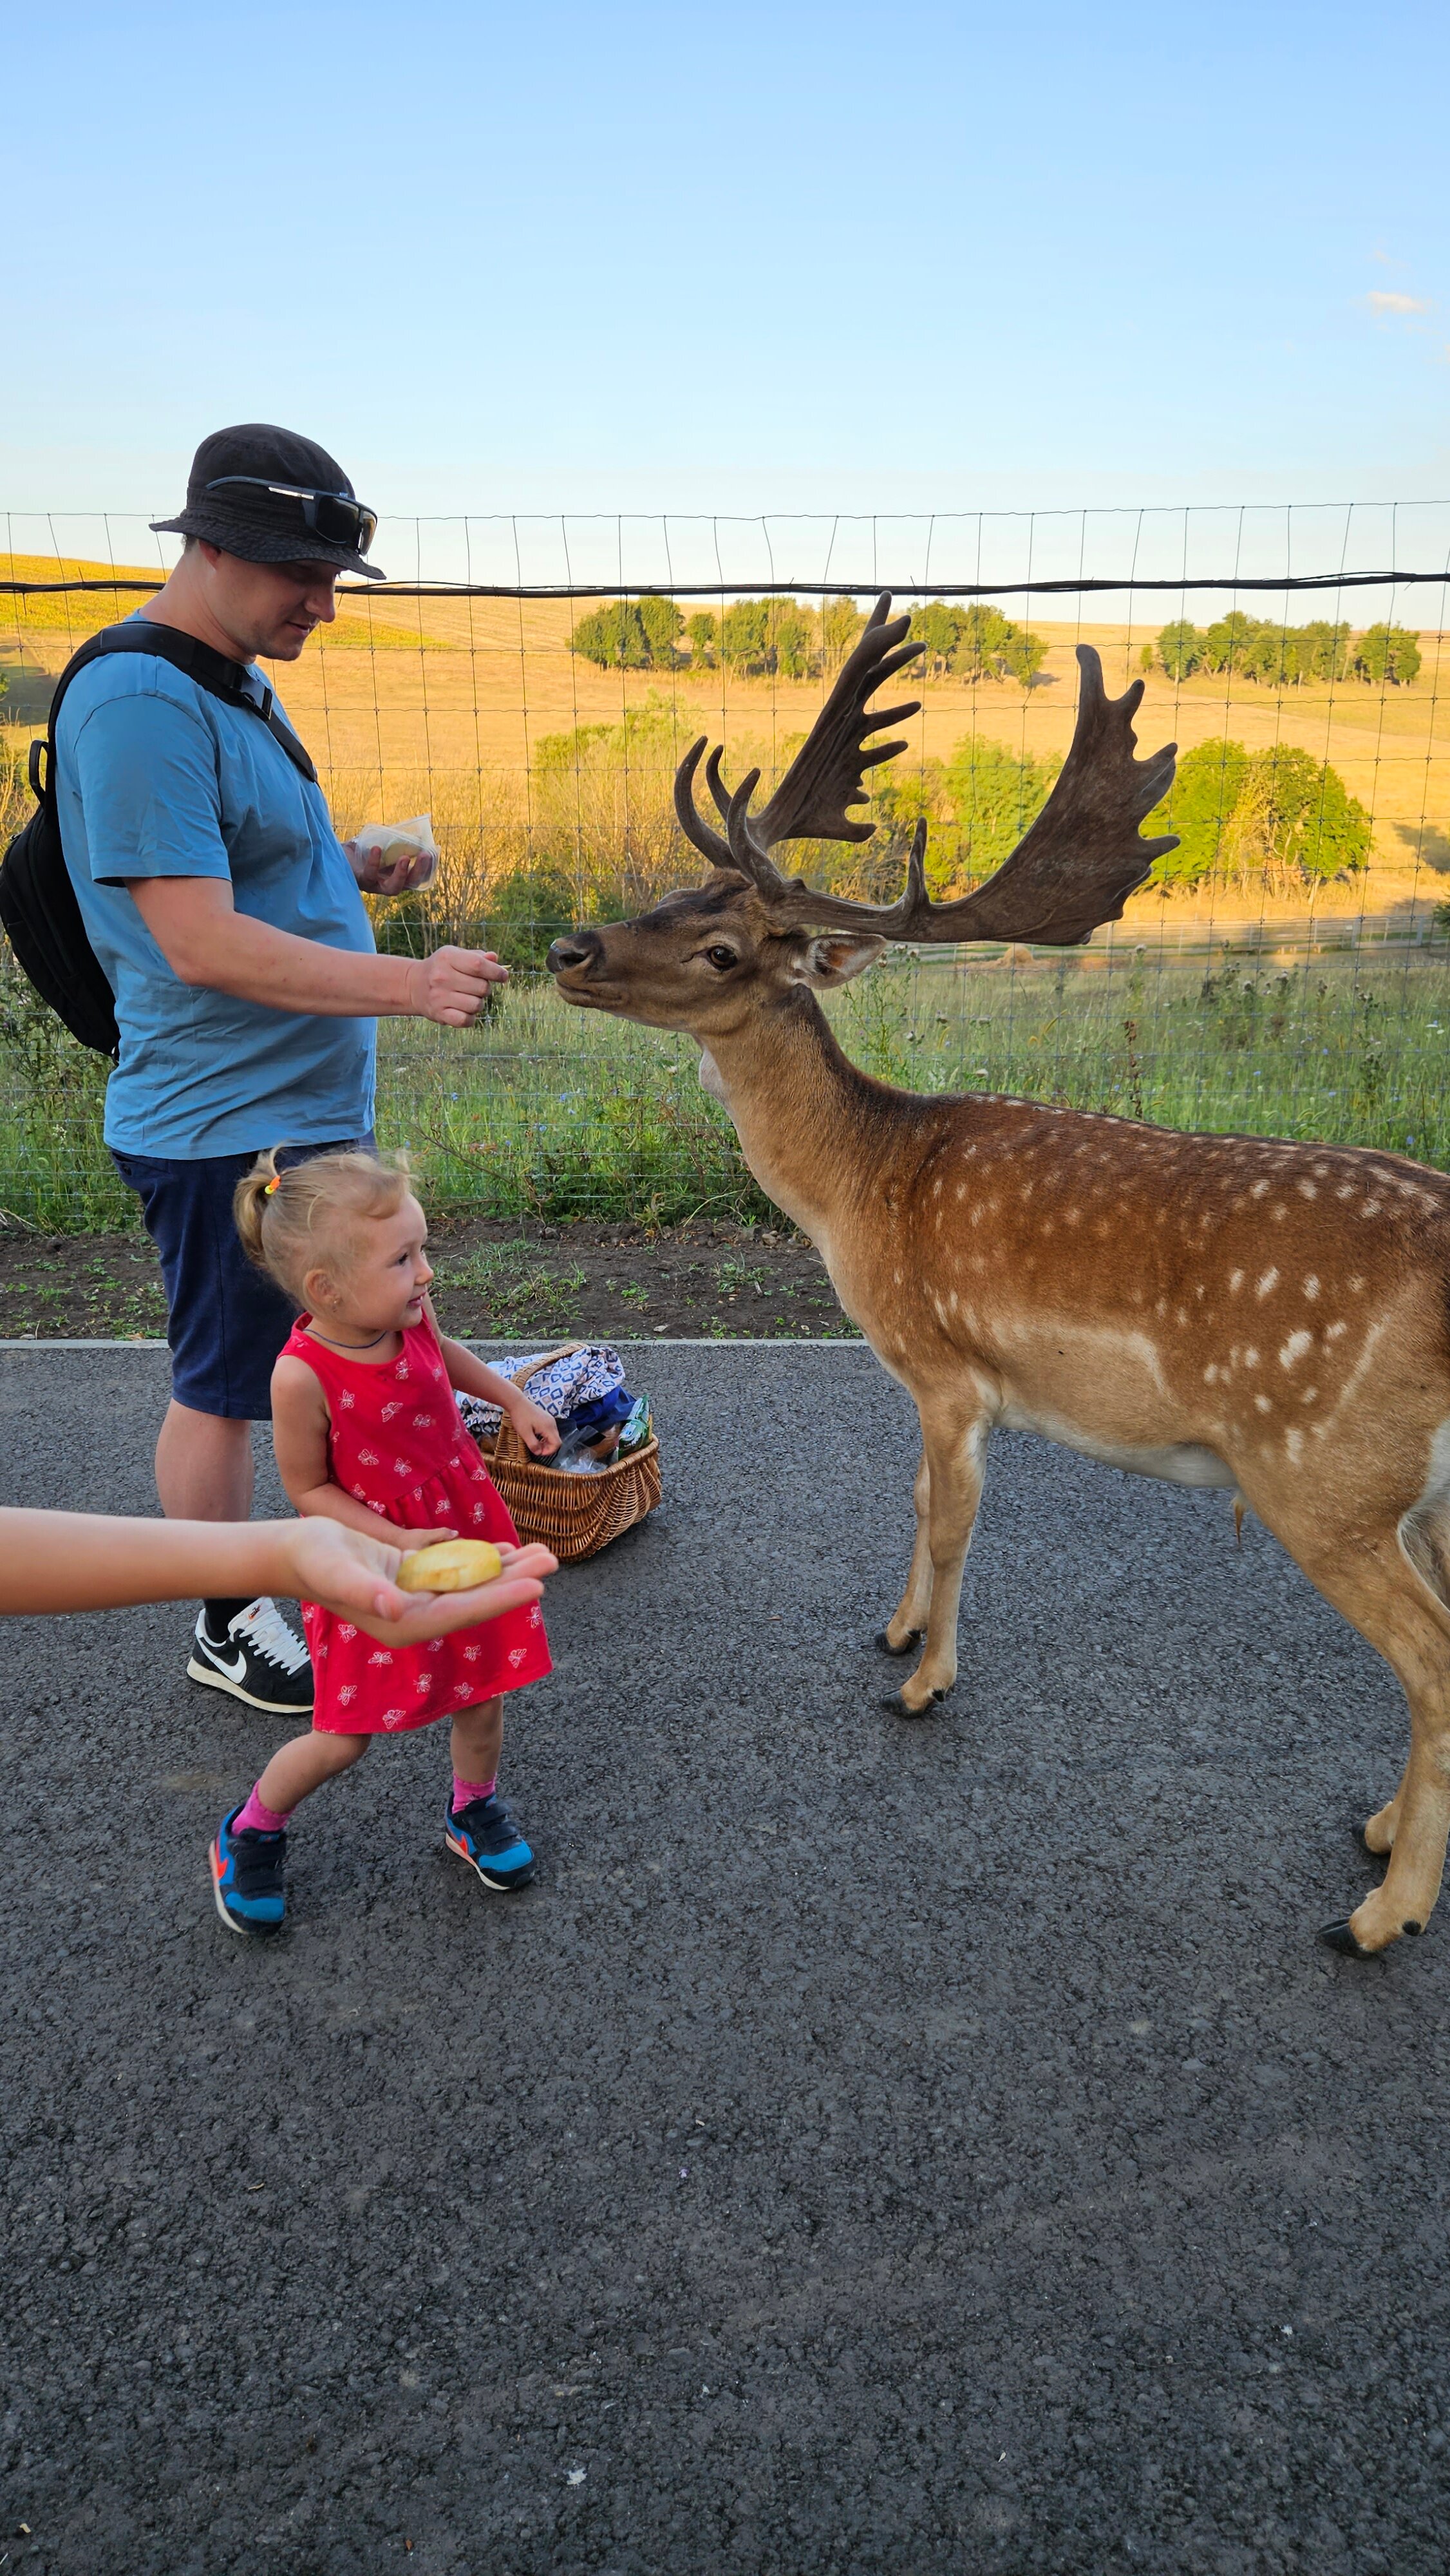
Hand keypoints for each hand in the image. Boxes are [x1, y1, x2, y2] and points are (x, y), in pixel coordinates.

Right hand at [281, 1519, 554, 1643]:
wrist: (292, 1552)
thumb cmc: (312, 1561)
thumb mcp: (337, 1573)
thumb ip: (365, 1593)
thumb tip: (393, 1607)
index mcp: (403, 1624)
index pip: (462, 1612)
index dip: (500, 1599)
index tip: (536, 1588)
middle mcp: (414, 1615)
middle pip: (475, 1599)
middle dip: (514, 1581)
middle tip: (552, 1561)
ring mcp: (415, 1597)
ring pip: (470, 1584)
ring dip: (505, 1570)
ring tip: (541, 1553)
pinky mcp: (412, 1578)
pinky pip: (456, 1571)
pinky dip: (481, 1561)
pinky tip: (506, 1551)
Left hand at [344, 838, 438, 896]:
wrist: (333, 850)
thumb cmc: (359, 847)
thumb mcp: (379, 841)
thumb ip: (394, 839)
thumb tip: (413, 829)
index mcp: (392, 876)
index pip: (415, 878)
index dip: (426, 868)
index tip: (433, 853)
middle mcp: (384, 884)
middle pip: (407, 886)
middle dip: (418, 872)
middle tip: (425, 856)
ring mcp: (372, 885)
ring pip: (391, 889)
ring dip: (401, 874)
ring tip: (405, 857)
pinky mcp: (358, 880)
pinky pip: (369, 875)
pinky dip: (374, 862)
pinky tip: (377, 848)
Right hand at [405, 946, 509, 1027]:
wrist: (414, 985)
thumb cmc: (443, 968)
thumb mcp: (457, 956)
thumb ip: (478, 957)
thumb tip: (495, 959)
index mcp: (448, 958)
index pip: (479, 965)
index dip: (496, 972)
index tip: (503, 976)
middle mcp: (442, 977)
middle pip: (482, 988)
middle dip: (486, 988)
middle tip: (477, 987)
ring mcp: (439, 997)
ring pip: (477, 1005)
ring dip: (478, 1003)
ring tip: (469, 998)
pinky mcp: (439, 1014)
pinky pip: (466, 1020)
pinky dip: (470, 1017)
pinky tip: (465, 1010)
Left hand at [505, 1395, 560, 1456]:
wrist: (517, 1402)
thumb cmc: (520, 1416)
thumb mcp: (524, 1433)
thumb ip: (533, 1444)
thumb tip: (539, 1453)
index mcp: (548, 1427)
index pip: (557, 1444)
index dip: (549, 1451)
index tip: (539, 1453)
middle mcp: (552, 1423)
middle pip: (556, 1440)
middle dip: (548, 1448)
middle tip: (536, 1449)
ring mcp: (550, 1420)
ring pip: (553, 1436)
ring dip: (546, 1442)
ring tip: (535, 1444)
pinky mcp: (547, 1418)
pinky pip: (550, 1431)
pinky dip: (545, 1437)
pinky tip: (536, 1437)